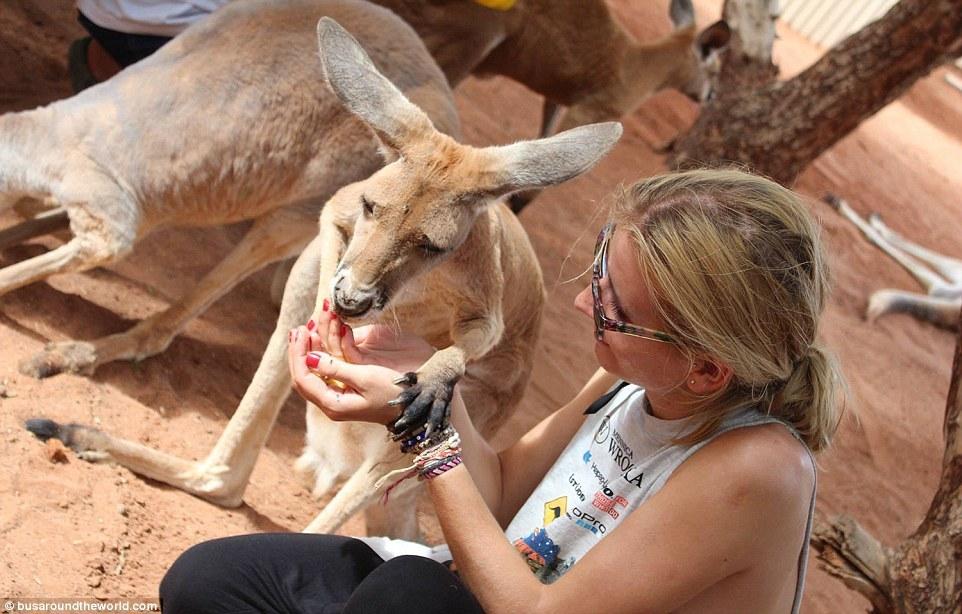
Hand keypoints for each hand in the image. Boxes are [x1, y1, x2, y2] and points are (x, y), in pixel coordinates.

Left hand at [287, 304, 434, 423]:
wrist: (412, 408)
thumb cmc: (393, 392)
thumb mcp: (366, 377)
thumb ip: (337, 368)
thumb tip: (309, 358)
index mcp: (333, 403)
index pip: (303, 377)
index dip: (298, 353)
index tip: (301, 331)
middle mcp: (330, 404)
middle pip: (303, 376)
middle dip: (299, 351)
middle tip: (299, 328)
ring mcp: (337, 399)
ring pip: (312, 374)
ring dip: (308, 352)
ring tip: (307, 329)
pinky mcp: (344, 393)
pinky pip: (324, 373)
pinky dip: (320, 356)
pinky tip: (320, 342)